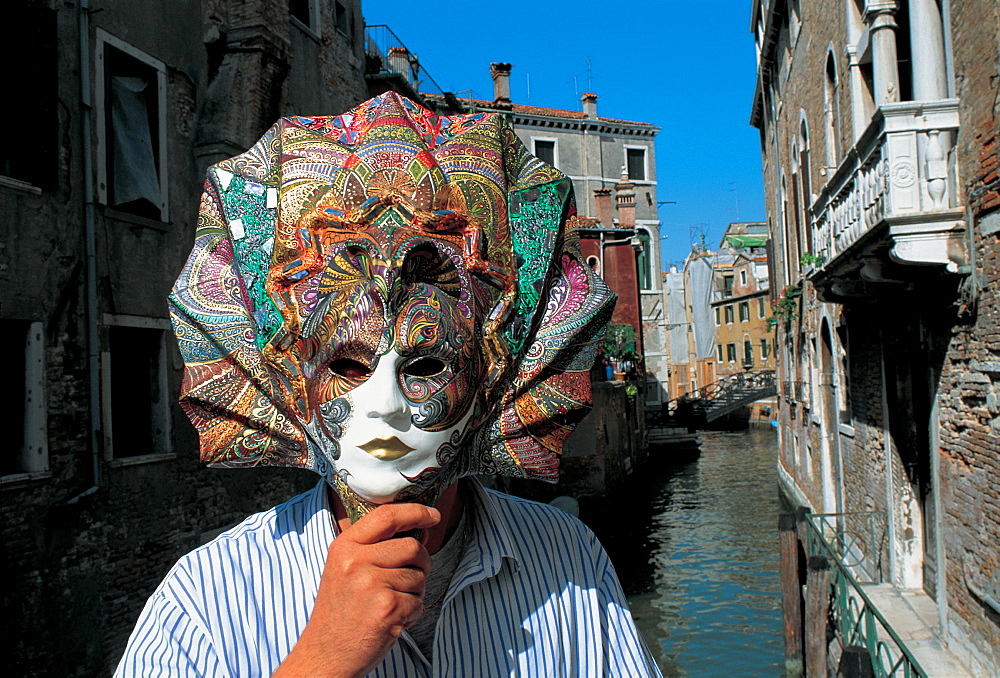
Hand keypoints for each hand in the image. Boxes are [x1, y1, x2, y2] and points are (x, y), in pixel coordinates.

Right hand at [273, 503, 440, 676]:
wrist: (325, 655)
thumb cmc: (340, 613)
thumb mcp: (344, 569)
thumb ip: (374, 547)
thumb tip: (419, 531)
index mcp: (344, 547)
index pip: (387, 515)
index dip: (416, 512)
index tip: (432, 515)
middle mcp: (356, 561)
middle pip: (412, 546)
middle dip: (421, 563)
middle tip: (407, 581)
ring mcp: (371, 584)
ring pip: (419, 576)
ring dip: (414, 593)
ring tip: (389, 605)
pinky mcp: (387, 607)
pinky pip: (418, 602)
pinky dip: (411, 614)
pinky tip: (390, 621)